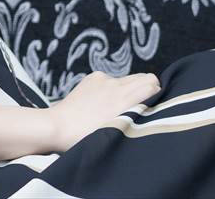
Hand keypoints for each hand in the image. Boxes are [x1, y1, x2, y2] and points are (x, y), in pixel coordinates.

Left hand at [46, 70, 160, 150]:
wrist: (57, 127)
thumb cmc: (87, 137)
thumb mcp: (118, 133)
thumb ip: (136, 118)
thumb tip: (149, 112)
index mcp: (124, 99)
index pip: (153, 84)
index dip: (156, 95)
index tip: (152, 108)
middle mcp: (116, 84)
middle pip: (144, 78)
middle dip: (147, 90)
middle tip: (139, 108)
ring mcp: (104, 79)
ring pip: (128, 79)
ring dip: (130, 89)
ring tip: (119, 107)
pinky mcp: (93, 77)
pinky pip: (112, 79)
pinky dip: (113, 88)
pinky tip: (102, 103)